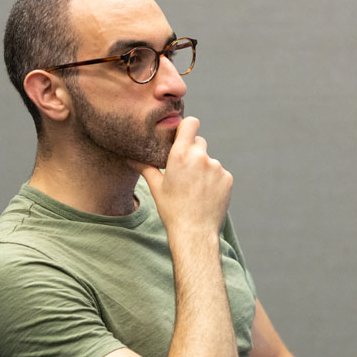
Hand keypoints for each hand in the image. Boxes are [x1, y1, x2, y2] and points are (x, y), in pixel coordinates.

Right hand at [136, 116, 231, 236]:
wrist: (194, 232)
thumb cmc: (172, 210)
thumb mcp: (156, 187)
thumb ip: (145, 167)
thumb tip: (129, 157)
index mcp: (181, 155)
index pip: (190, 123)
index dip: (187, 127)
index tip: (183, 135)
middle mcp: (200, 157)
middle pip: (199, 142)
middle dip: (193, 151)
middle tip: (185, 170)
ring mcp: (216, 167)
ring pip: (209, 160)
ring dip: (203, 168)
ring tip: (194, 189)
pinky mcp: (227, 178)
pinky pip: (219, 173)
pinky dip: (213, 180)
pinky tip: (205, 195)